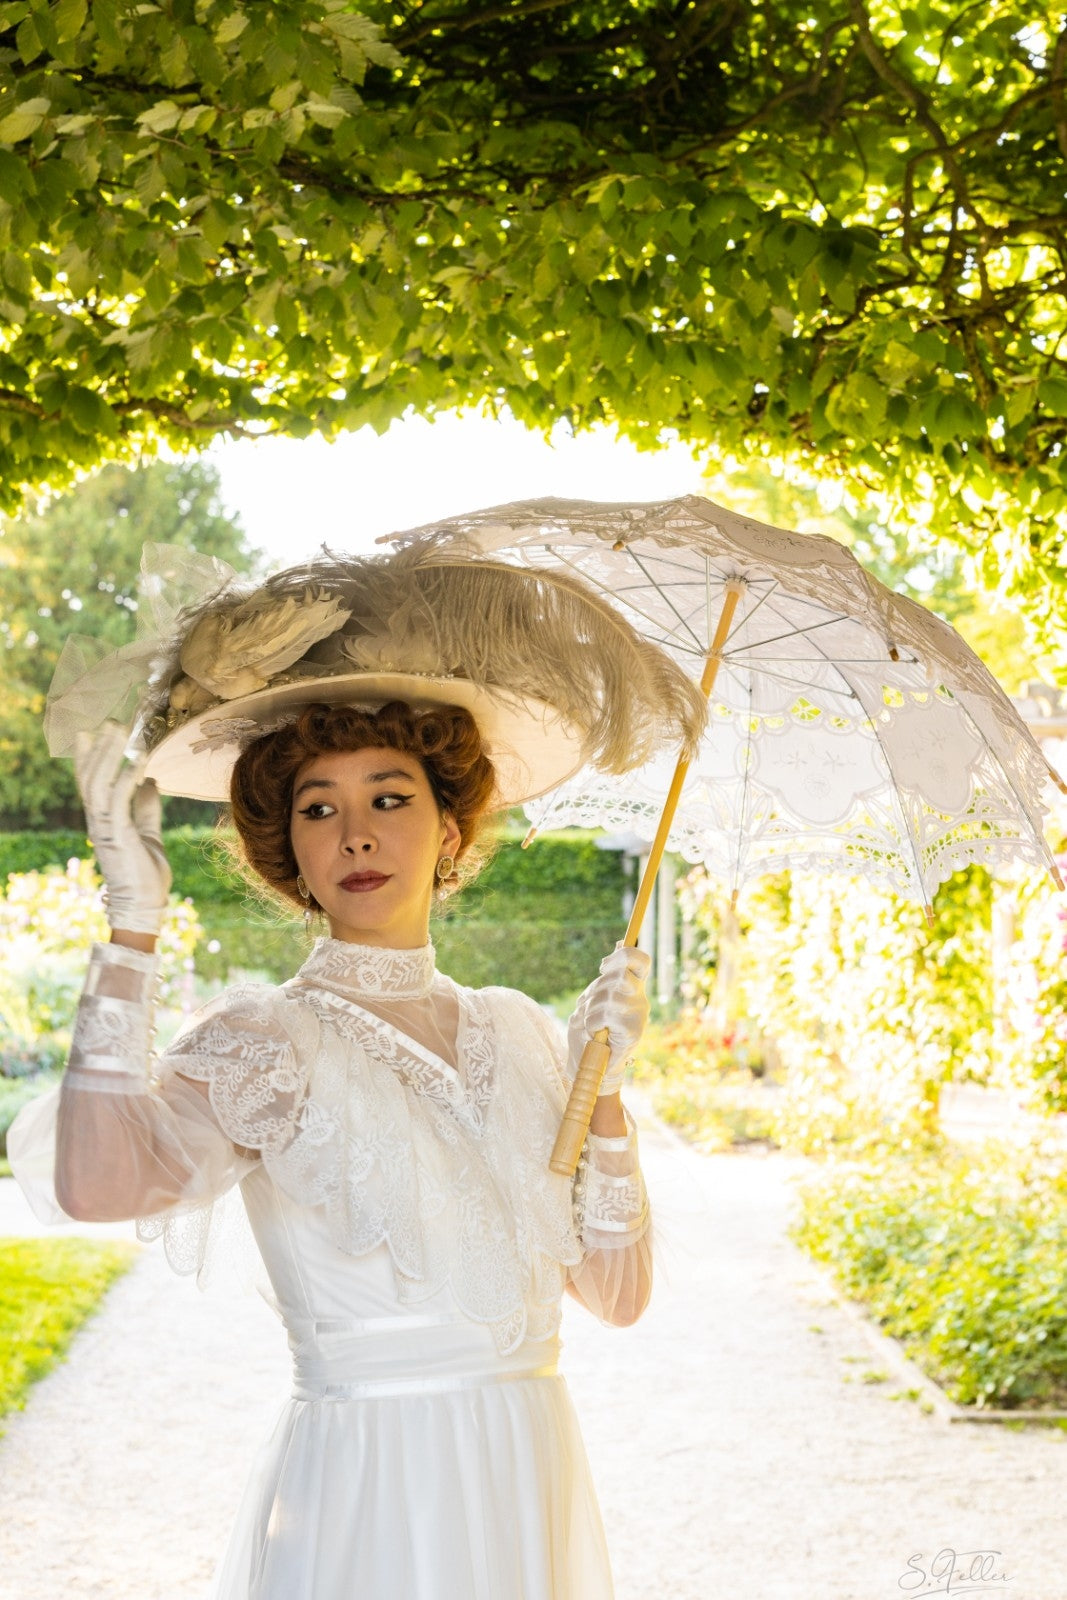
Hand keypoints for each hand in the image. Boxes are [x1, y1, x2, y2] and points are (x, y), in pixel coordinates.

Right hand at [74, 722, 171, 935]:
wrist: (146, 907)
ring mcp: (105, 828)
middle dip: (99, 747)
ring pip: (99, 783)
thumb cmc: (146, 876)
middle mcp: (99, 821)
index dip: (89, 756)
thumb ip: (147, 808)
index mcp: (104, 820)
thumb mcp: (150, 834)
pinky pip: (118, 801)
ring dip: (109, 755)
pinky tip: (138, 762)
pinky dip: (126, 779)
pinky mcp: (118, 836)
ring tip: (119, 730)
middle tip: (110, 721)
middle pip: (91, 776)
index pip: (91, 782)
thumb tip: (151, 781)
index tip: (91, 730)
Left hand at [567, 944, 650, 1096]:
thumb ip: (609, 973)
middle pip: (620, 975)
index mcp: (633, 987)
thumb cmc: (589, 1029)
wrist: (589, 1064)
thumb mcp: (595, 996)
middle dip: (597, 989)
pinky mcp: (634, 1032)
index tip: (603, 966)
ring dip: (590, 1010)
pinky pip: (606, 1015)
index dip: (622, 955)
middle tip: (591, 1006)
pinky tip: (595, 1033)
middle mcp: (640, 998)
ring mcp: (639, 1015)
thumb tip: (622, 940)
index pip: (640, 960)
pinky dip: (592, 1023)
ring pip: (608, 996)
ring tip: (592, 1024)